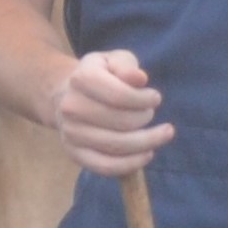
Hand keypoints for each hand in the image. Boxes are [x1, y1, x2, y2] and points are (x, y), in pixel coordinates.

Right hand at [50, 46, 171, 180]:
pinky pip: (106, 166)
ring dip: (146, 142)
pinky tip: (147, 154)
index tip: (155, 98)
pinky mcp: (74, 154)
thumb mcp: (114, 60)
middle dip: (145, 118)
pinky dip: (131, 164)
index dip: (144, 99)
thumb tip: (139, 78)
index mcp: (82, 78)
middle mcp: (71, 107)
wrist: (67, 96)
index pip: (120, 95)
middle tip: (150, 113)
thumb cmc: (100, 76)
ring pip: (116, 146)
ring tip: (160, 134)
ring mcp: (71, 133)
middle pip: (121, 122)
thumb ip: (127, 66)